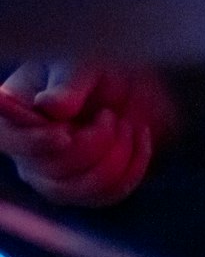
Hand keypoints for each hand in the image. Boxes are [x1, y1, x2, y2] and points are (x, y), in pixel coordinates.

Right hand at [0, 62, 173, 205]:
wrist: (127, 76)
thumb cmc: (94, 62)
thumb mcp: (81, 63)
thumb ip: (68, 84)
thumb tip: (50, 107)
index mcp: (15, 116)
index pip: (10, 141)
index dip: (34, 144)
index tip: (64, 135)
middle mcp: (29, 153)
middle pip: (52, 171)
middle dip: (92, 142)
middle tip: (109, 114)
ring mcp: (55, 177)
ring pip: (82, 188)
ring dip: (115, 154)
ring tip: (124, 123)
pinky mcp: (86, 189)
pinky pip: (109, 194)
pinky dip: (133, 165)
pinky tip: (140, 136)